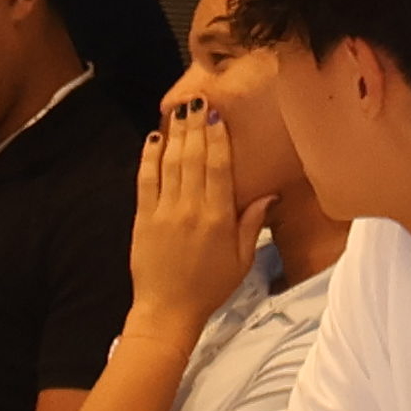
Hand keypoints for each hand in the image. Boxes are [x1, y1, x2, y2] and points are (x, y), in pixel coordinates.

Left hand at [127, 106, 253, 319]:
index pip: (218, 168)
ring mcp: (163, 211)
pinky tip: (154, 138)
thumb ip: (252, 224)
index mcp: (218, 218)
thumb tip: (268, 195)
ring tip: (179, 110)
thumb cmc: (210, 288)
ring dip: (175, 134)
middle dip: (195, 126)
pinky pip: (145, 180)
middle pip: (193, 158)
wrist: (167, 310)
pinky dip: (149, 157)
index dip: (217, 137)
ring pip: (170, 163)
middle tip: (197, 99)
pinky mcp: (143, 218)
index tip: (216, 114)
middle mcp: (190, 209)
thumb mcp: (242, 260)